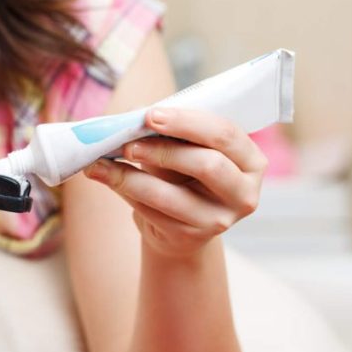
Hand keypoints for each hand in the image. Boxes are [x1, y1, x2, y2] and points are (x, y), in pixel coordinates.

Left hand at [84, 107, 266, 257]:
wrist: (178, 226)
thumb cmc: (183, 175)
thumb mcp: (185, 150)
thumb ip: (170, 132)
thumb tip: (132, 113)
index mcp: (251, 161)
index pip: (225, 134)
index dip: (186, 122)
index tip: (150, 114)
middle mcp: (243, 193)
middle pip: (207, 164)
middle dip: (162, 149)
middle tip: (127, 142)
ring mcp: (219, 220)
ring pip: (171, 195)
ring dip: (131, 176)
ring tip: (101, 162)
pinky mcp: (190, 238)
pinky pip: (151, 211)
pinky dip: (123, 191)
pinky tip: (104, 176)